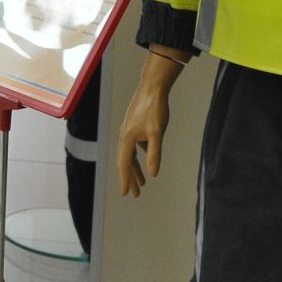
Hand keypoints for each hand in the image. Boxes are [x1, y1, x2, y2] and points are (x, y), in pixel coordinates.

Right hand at [116, 49, 189, 196]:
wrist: (152, 87)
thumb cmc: (154, 109)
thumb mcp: (157, 134)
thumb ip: (154, 154)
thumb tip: (153, 173)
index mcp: (127, 138)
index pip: (125, 164)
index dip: (125, 180)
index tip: (126, 193)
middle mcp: (125, 135)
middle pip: (126, 161)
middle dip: (131, 178)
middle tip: (135, 194)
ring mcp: (129, 130)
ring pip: (130, 154)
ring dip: (135, 168)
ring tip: (142, 183)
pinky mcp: (134, 125)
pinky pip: (134, 146)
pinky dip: (138, 156)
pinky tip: (145, 159)